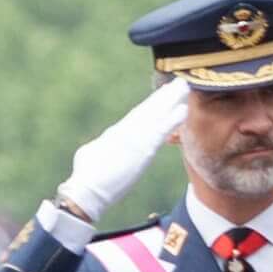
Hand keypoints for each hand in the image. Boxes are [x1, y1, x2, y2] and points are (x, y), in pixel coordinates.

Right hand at [59, 77, 191, 221]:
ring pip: (157, 114)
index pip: (139, 115)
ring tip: (184, 87)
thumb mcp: (94, 154)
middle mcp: (127, 131)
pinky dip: (172, 119)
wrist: (89, 189)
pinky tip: (184, 110)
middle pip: (150, 109)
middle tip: (180, 82)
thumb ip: (105, 146)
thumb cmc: (87, 176)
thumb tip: (105, 146)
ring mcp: (135, 138)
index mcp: (117, 132)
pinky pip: (162, 131)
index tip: (164, 93)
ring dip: (172, 100)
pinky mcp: (142, 149)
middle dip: (165, 96)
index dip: (153, 103)